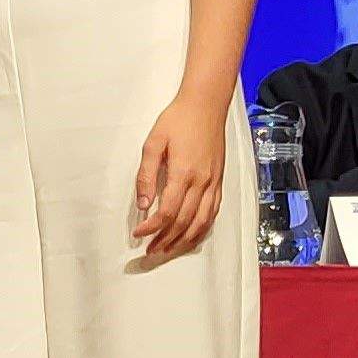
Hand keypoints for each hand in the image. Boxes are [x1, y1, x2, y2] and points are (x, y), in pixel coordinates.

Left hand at [131, 92, 227, 260]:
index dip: (152, 227)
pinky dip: (202, 229)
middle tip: (149, 251)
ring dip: (184, 241)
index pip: (167, 211)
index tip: (138, 234)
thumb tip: (142, 203)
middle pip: (184, 222)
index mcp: (183, 173)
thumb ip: (146, 174)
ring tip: (167, 251)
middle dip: (165, 240)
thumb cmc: (177, 121)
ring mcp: (213, 183)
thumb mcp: (153, 143)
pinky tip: (191, 236)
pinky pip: (213, 213)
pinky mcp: (219, 182)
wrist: (205, 106)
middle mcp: (202, 182)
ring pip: (201, 222)